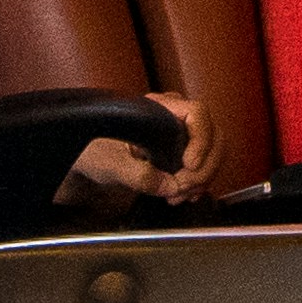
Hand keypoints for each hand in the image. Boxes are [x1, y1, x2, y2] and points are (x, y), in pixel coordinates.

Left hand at [57, 96, 208, 209]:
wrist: (88, 156)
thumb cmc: (93, 149)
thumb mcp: (110, 163)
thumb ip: (137, 175)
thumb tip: (170, 186)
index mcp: (158, 107)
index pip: (197, 114)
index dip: (201, 141)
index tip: (190, 166)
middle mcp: (174, 115)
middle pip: (212, 134)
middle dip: (204, 167)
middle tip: (183, 187)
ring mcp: (181, 131)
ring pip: (213, 151)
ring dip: (203, 177)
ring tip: (179, 194)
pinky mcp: (182, 148)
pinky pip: (205, 162)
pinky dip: (199, 181)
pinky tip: (183, 193)